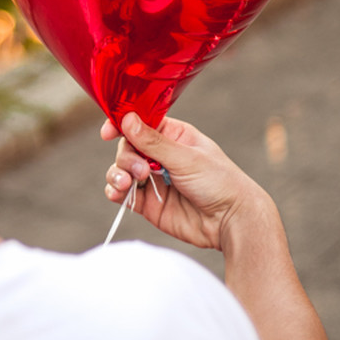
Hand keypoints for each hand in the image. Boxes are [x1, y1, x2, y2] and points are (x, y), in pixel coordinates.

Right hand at [103, 112, 273, 251]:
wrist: (231, 221)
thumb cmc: (219, 182)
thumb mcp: (186, 157)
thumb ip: (153, 142)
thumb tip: (127, 118)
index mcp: (174, 136)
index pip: (141, 123)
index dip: (122, 125)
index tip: (108, 132)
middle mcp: (161, 156)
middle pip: (127, 147)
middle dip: (126, 157)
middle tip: (141, 171)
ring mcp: (153, 180)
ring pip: (121, 170)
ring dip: (118, 174)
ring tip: (128, 184)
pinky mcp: (148, 203)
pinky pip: (123, 194)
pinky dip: (115, 192)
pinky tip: (119, 194)